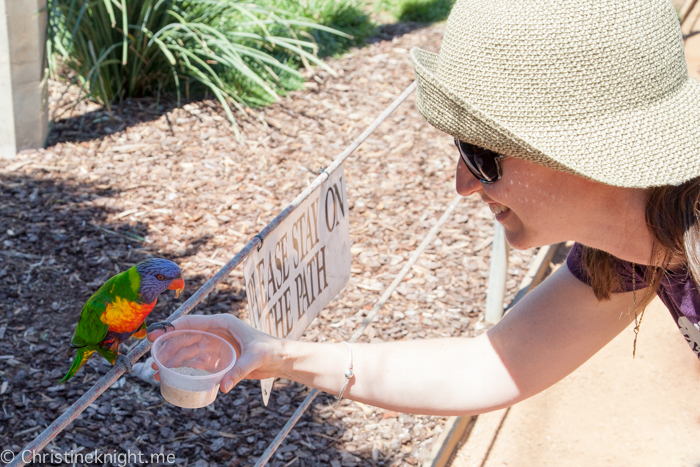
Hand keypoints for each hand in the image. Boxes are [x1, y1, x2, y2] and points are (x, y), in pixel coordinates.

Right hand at [147, 314, 283, 392]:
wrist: (281, 359)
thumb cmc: (270, 351)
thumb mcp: (255, 358)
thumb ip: (239, 371)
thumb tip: (223, 387)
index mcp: (222, 323)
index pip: (191, 323)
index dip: (171, 329)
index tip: (155, 337)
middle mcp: (217, 332)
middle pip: (185, 338)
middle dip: (167, 349)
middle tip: (152, 361)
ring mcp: (216, 345)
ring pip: (188, 351)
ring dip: (172, 361)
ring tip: (157, 373)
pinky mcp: (219, 358)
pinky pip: (196, 362)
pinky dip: (183, 369)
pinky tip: (171, 377)